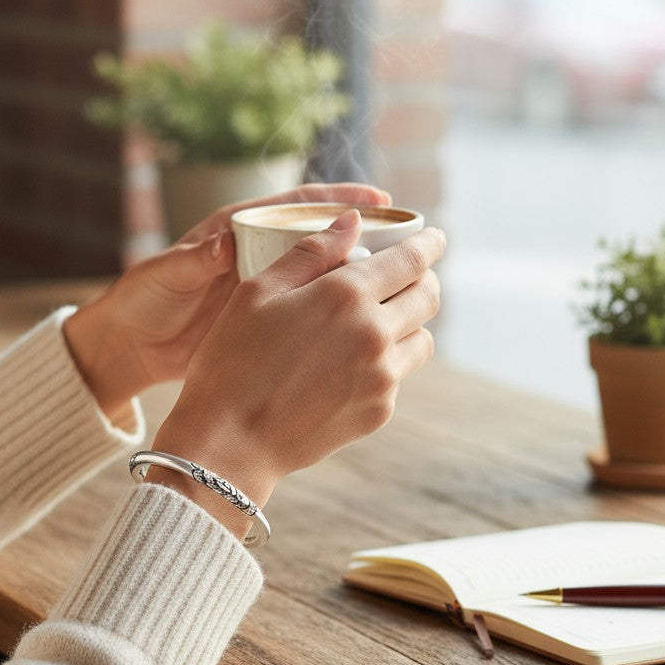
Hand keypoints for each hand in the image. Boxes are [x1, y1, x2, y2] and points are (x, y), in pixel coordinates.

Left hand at [63, 183, 391, 417]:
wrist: (131, 344)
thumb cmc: (143, 300)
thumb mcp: (166, 275)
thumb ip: (194, 258)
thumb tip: (222, 242)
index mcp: (239, 229)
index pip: (299, 206)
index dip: (342, 202)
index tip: (383, 204)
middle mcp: (262, 253)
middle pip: (326, 238)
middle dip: (371, 238)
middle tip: (415, 243)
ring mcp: (270, 289)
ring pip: (327, 278)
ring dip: (364, 280)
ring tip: (407, 287)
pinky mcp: (271, 322)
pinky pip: (314, 313)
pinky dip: (341, 317)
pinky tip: (372, 329)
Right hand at [150, 210, 445, 537]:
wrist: (229, 442)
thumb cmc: (232, 361)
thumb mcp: (257, 292)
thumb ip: (310, 251)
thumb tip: (353, 222)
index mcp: (346, 295)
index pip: (412, 259)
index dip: (429, 243)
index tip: (435, 237)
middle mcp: (375, 335)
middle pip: (428, 297)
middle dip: (422, 279)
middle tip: (405, 276)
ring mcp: (382, 378)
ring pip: (421, 339)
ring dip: (407, 322)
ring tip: (376, 322)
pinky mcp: (378, 412)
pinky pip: (397, 376)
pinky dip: (384, 362)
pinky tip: (348, 365)